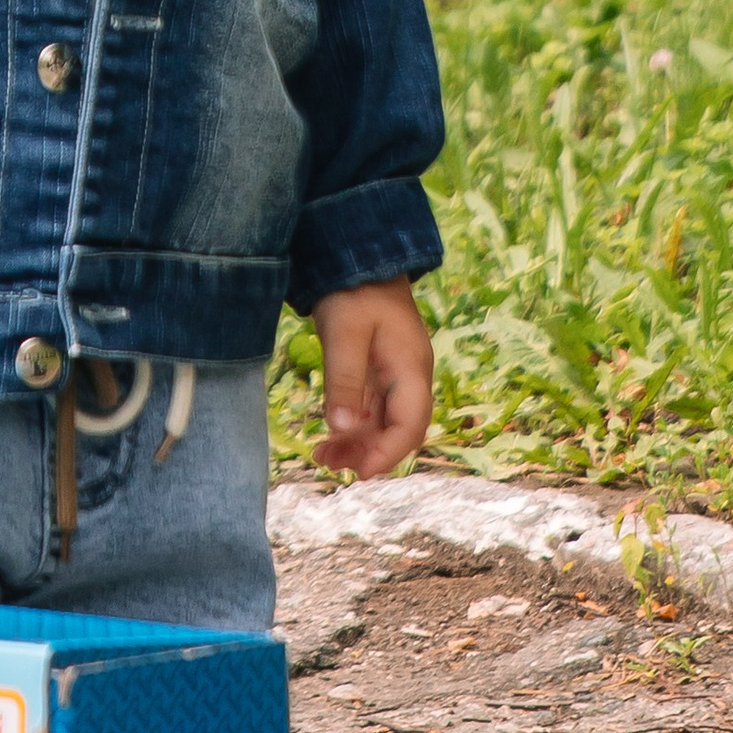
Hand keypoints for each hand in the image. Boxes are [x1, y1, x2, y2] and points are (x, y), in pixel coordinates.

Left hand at [314, 278, 433, 480]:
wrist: (360, 258)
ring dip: (358, 444)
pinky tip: (329, 436)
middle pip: (399, 430)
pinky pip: (373, 410)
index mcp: (411, 368)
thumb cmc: (355, 292)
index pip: (411, 424)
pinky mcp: (380, 373)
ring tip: (321, 456)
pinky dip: (354, 427)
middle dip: (369, 453)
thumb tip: (339, 429)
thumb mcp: (345, 334)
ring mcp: (396, 375)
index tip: (361, 473)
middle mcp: (410, 377)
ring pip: (384, 423)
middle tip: (328, 464)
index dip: (389, 453)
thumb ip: (344, 380)